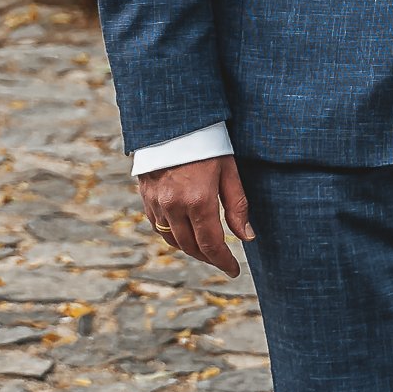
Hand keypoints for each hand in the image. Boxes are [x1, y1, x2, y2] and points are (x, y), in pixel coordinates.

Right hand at [138, 153, 253, 277]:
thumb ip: (237, 206)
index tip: (233, 271)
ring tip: (206, 249)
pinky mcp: (146, 197)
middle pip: (191, 247)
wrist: (172, 120)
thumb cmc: (207, 143)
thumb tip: (246, 237)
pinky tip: (185, 232)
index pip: (211, 244)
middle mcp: (174, 206)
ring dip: (190, 249)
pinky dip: (172, 235)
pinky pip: (158, 227)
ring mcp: (156, 203)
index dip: (223, 262)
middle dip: (208, 258)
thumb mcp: (229, 171)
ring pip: (172, 240)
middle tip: (222, 260)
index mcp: (198, 200)